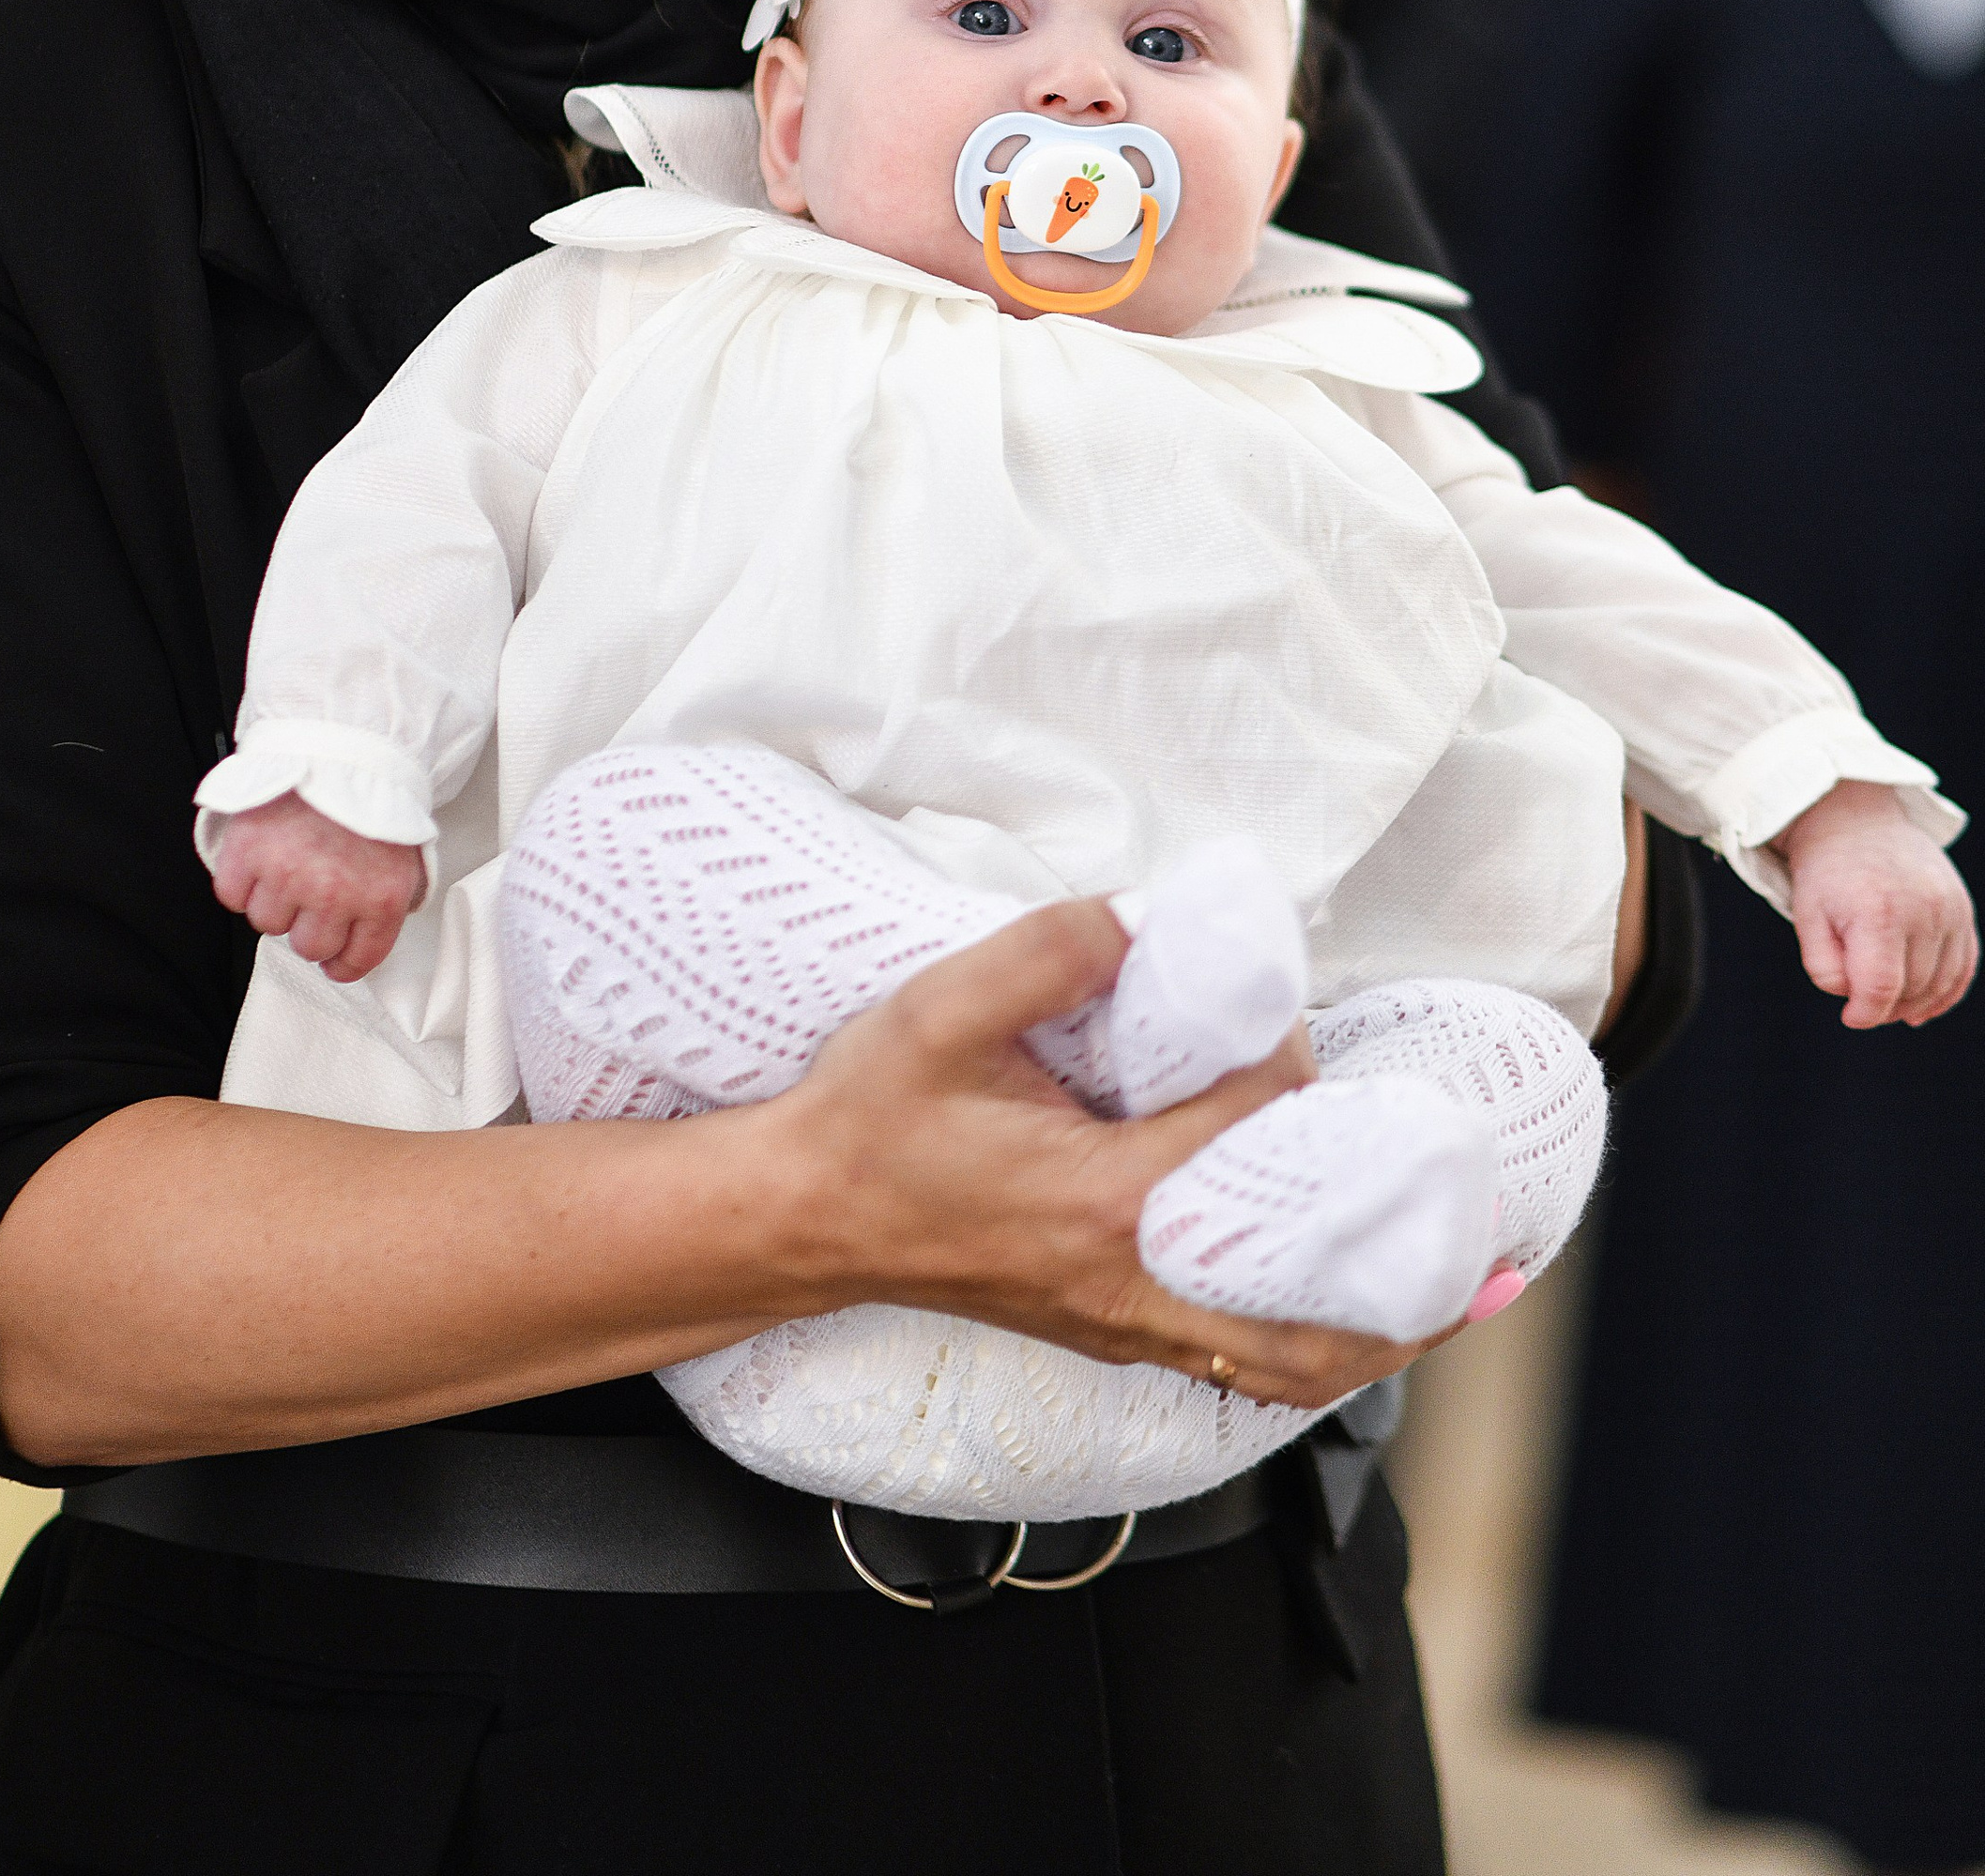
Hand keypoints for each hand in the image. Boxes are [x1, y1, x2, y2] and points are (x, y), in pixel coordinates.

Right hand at [209, 792, 427, 983]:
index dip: (342, 962)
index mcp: (380, 898)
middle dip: (310, 925)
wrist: (339, 743)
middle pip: (308, 947)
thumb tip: (359, 943)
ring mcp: (287, 875)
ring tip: (288, 864)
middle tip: (312, 894)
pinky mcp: (249, 853)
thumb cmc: (371, 798)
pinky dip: (242, 881)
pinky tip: (261, 858)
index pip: (355, 962)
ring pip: (267, 923)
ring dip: (275, 901)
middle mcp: (333, 894)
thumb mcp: (403, 857)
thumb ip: (384, 906)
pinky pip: (233, 896)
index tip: (335, 956)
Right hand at [761, 898, 1443, 1411]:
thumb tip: (1141, 916)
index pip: (1252, 1129)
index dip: (1286, 1062)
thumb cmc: (869, 1118)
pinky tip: (1345, 1323)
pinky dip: (1306, 1353)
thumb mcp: (939, 1010)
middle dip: (1403, 1264)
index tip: (1278, 1010)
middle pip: (1308, 1304)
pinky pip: (1234, 1368)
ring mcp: (1121, 1323)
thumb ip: (1043, 952)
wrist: (800, 1219)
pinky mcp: (1105, 1334)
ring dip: (1376, 1330)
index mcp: (1105, 1197)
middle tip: (1483, 1229)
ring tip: (1457, 1296)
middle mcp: (1131, 1279)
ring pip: (1281, 1363)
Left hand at [1775, 780, 1976, 1026]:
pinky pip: (1965, 966)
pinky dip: (1947, 992)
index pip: (1881, 988)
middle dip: (1886, 1007)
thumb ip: (1824, 968)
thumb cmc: (1826, 873)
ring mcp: (1950, 909)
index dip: (1865, 1014)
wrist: (1856, 819)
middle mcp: (1923, 910)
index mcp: (1878, 912)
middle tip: (1863, 1003)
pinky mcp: (1963, 908)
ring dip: (1916, 1003)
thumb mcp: (1807, 917)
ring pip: (1941, 983)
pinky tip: (1923, 1007)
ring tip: (1888, 1002)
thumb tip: (1855, 1000)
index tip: (1850, 1017)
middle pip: (1913, 989)